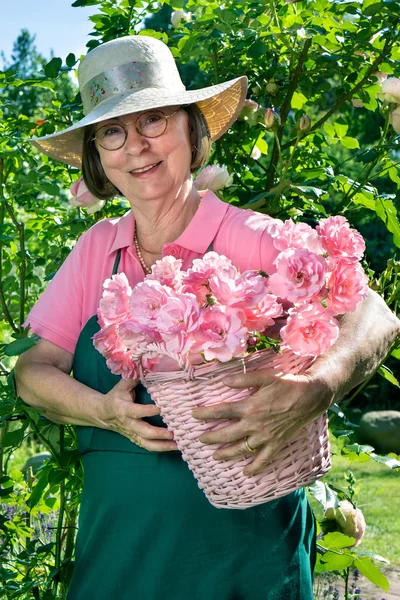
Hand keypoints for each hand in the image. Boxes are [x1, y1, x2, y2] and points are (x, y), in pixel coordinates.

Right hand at [101, 379, 177, 451]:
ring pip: (147, 444)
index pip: (137, 411)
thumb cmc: (115, 396)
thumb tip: (149, 367)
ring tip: (178, 444)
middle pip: (144, 432)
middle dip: (158, 434)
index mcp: (124, 409)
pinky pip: (148, 447)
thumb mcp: (122, 385)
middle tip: (173, 432)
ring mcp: (132, 434)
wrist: (102, 414)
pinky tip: (175, 447)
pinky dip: (161, 448)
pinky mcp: (136, 439)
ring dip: (163, 446)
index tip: (161, 408)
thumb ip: (135, 377)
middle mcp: (128, 424)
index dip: (148, 411)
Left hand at [192, 369, 332, 475]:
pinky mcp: (276, 443)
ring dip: (226, 454)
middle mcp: (254, 424)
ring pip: (241, 449)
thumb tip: (223, 381)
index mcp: (249, 406)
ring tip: (215, 456)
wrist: (310, 396)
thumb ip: (243, 379)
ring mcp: (265, 436)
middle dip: (211, 438)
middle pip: (227, 434)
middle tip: (200, 439)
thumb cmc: (287, 384)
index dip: (205, 414)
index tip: (193, 415)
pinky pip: (263, 459)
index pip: (221, 411)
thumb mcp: (264, 376)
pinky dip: (254, 467)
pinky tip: (246, 473)